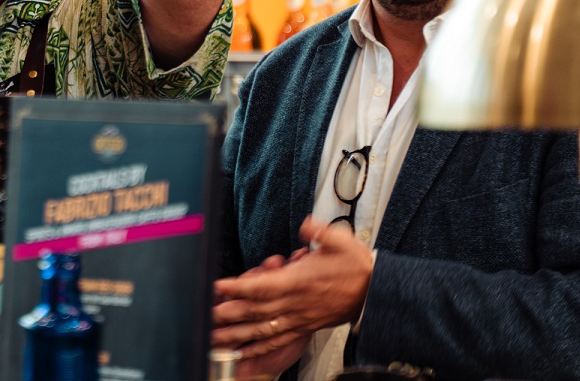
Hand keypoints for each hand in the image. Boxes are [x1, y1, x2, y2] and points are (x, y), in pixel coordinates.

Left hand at [212, 217, 372, 360]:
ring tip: (214, 337)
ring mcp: (297, 318)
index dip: (237, 287)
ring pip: (261, 329)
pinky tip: (243, 353)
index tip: (217, 286)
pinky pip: (276, 341)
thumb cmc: (355, 267)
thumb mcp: (340, 241)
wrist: (374, 292)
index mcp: (299, 282)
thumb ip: (319, 232)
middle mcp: (295, 304)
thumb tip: (306, 225)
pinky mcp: (302, 327)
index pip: (262, 286)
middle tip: (204, 315)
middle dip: (227, 314)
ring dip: (236, 334)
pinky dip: (257, 349)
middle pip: (255, 311)